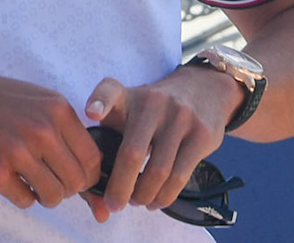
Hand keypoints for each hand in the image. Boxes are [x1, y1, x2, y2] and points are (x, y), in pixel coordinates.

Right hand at [0, 61, 103, 209]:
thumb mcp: (31, 99)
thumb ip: (59, 125)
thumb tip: (88, 163)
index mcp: (55, 108)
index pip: (93, 157)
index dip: (86, 174)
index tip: (74, 177)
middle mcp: (41, 129)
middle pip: (77, 181)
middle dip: (66, 188)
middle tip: (48, 181)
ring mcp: (18, 151)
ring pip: (54, 195)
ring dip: (45, 196)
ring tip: (30, 183)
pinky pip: (26, 201)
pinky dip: (21, 196)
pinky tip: (8, 179)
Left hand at [78, 67, 235, 219]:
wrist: (202, 89)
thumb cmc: (152, 111)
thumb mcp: (130, 109)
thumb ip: (110, 138)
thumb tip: (99, 196)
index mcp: (128, 95)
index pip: (110, 90)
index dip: (100, 101)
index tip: (91, 113)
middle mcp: (153, 102)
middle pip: (132, 153)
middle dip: (120, 188)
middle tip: (114, 205)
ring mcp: (180, 117)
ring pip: (158, 171)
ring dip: (144, 196)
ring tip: (137, 201)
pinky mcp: (202, 134)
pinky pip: (180, 176)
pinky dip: (165, 196)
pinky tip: (156, 200)